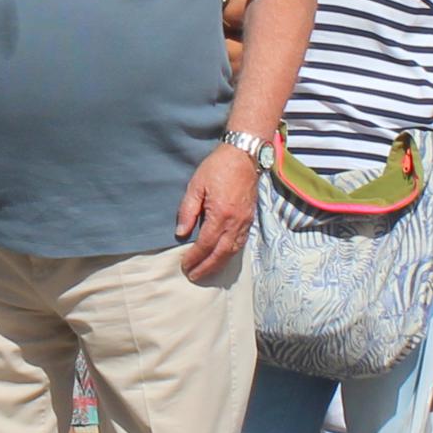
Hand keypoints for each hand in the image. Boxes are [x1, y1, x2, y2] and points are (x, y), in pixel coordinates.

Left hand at [178, 141, 259, 282]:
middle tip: (194, 276)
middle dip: (206, 268)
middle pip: (221, 254)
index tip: (184, 265)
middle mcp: (235, 222)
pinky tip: (222, 258)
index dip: (195, 257)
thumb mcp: (196, 185)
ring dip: (219, 265)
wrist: (244, 156)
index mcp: (221, 214)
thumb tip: (182, 232)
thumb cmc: (217, 168)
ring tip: (206, 272)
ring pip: (232, 251)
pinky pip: (240, 243)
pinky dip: (230, 255)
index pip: (206, 244)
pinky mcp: (250, 220)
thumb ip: (188, 210)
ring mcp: (245, 222)